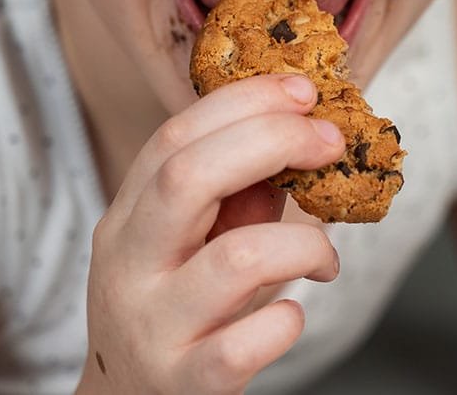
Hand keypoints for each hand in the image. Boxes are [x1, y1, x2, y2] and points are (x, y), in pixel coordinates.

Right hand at [77, 74, 343, 393]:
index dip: (245, 102)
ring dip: (303, 244)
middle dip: (271, 142)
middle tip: (329, 143)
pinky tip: (291, 314)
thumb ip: (233, 194)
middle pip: (188, 178)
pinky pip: (246, 344)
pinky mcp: (184, 382)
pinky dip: (287, 320)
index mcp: (127, 218)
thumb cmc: (175, 311)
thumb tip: (304, 130)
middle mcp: (128, 266)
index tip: (303, 91)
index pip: (175, 137)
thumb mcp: (186, 244)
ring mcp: (153, 327)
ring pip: (235, 260)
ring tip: (323, 258)